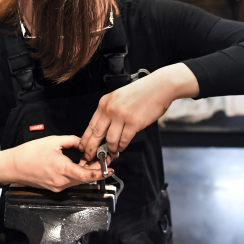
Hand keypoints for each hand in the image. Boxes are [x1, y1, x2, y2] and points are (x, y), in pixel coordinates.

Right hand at [0, 136, 112, 191]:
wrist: (13, 166)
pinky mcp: (53, 188)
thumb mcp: (52, 141)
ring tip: (92, 161)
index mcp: (61, 168)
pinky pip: (69, 182)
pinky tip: (79, 165)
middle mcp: (60, 181)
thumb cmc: (29, 153)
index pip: (86, 175)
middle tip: (104, 161)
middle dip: (96, 170)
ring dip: (86, 172)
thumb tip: (83, 143)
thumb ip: (71, 141)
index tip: (109, 169)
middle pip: (84, 179)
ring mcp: (57, 186)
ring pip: (77, 181)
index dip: (99, 173)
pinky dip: (76, 175)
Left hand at [79, 64, 198, 158]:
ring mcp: (121, 116)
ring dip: (111, 149)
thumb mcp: (118, 97)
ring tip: (113, 152)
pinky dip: (122, 146)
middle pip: (96, 134)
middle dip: (92, 149)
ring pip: (110, 140)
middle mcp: (110, 109)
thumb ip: (109, 111)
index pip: (90, 125)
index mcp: (104, 102)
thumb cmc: (141, 92)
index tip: (84, 148)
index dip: (86, 140)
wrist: (159, 87)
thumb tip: (103, 130)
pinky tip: (122, 147)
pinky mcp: (134, 123)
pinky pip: (124, 140)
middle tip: (91, 156)